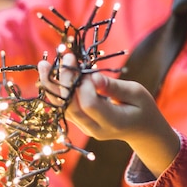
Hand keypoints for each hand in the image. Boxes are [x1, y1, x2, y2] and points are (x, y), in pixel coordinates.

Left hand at [38, 53, 179, 176]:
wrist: (142, 131)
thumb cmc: (143, 108)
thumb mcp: (137, 93)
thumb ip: (114, 87)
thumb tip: (92, 77)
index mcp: (113, 122)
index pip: (89, 105)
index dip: (85, 86)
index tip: (89, 70)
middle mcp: (95, 129)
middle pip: (71, 107)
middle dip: (65, 81)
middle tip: (66, 56)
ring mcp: (85, 128)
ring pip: (62, 108)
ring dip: (51, 85)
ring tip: (43, 64)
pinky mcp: (79, 122)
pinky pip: (63, 107)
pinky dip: (55, 90)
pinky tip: (48, 74)